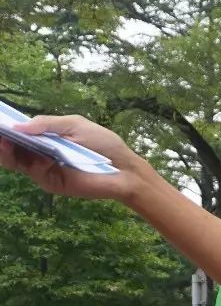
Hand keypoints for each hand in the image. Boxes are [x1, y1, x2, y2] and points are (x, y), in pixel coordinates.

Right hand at [0, 115, 148, 201]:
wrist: (124, 169)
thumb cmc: (102, 144)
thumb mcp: (75, 125)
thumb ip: (47, 124)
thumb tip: (18, 126)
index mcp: (46, 137)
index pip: (19, 132)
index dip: (6, 126)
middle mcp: (40, 153)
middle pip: (12, 147)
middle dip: (1, 138)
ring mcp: (43, 169)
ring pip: (15, 160)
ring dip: (4, 149)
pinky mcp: (50, 181)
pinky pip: (31, 170)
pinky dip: (23, 160)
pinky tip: (16, 149)